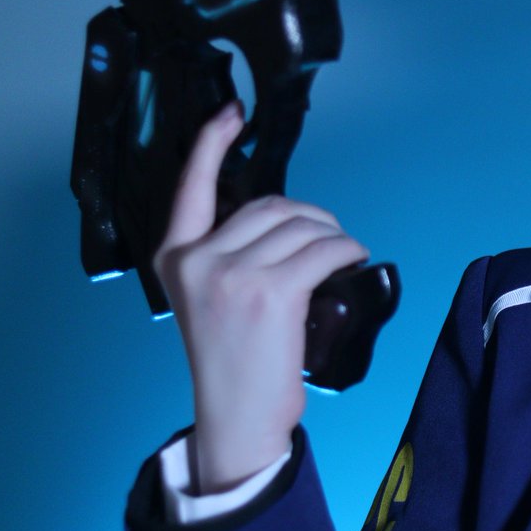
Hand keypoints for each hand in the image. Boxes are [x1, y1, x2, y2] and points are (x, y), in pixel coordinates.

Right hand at [153, 103, 369, 493]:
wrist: (237, 416)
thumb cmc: (233, 362)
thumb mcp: (211, 300)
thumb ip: (230, 256)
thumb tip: (287, 223)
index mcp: (175, 258)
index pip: (189, 186)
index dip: (210, 143)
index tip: (232, 114)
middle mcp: (197, 259)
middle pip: (269, 206)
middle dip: (310, 216)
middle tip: (331, 237)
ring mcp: (232, 274)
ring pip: (301, 227)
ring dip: (334, 235)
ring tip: (344, 253)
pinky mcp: (272, 292)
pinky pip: (324, 251)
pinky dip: (347, 249)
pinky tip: (355, 257)